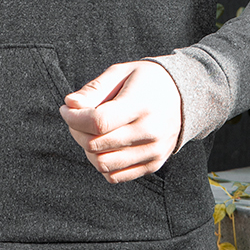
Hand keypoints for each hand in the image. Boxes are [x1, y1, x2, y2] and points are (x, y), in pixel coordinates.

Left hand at [58, 59, 183, 183]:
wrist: (184, 95)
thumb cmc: (146, 80)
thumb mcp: (121, 72)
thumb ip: (94, 89)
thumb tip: (70, 104)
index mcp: (141, 104)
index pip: (98, 122)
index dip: (74, 119)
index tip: (66, 110)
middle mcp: (150, 131)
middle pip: (97, 144)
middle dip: (76, 131)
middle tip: (75, 118)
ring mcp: (154, 151)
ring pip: (103, 164)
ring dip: (87, 150)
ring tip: (88, 132)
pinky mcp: (153, 164)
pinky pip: (116, 176)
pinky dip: (102, 163)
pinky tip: (103, 145)